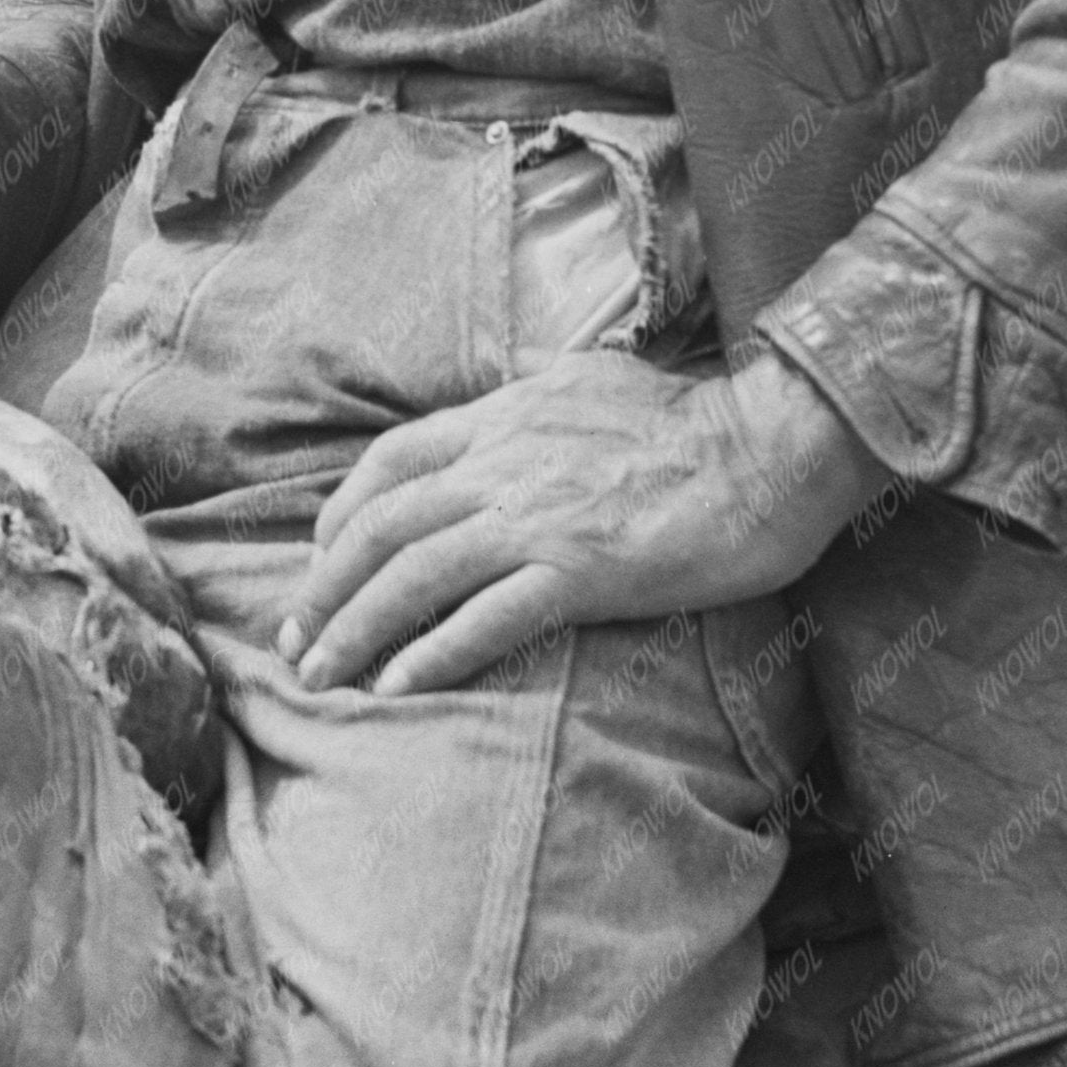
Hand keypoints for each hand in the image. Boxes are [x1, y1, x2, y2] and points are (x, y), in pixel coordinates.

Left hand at [284, 348, 890, 695]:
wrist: (772, 448)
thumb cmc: (698, 425)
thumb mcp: (596, 380)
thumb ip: (542, 396)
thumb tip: (520, 393)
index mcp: (506, 416)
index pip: (392, 462)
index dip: (341, 514)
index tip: (320, 558)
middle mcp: (505, 462)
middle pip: (383, 524)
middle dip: (326, 586)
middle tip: (294, 638)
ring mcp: (539, 517)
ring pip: (416, 574)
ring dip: (356, 627)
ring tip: (321, 675)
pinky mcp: (581, 570)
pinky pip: (487, 618)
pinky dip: (433, 652)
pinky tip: (398, 686)